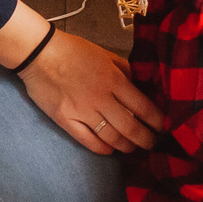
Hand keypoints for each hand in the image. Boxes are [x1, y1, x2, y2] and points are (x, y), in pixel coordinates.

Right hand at [22, 28, 163, 155]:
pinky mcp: (65, 119)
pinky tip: (109, 150)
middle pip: (130, 127)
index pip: (142, 106)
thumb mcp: (105, 54)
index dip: (155, 120)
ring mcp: (82, 111)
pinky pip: (87, 140)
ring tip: (132, 148)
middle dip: (145, 139)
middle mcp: (101, 98)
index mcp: (114, 80)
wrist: (39, 53)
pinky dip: (101, 148)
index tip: (162, 127)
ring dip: (125, 146)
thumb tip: (137, 86)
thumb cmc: (74, 50)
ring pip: (111, 137)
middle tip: (152, 144)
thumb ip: (124, 70)